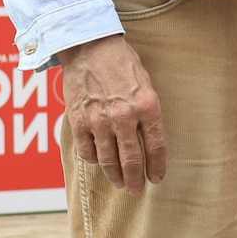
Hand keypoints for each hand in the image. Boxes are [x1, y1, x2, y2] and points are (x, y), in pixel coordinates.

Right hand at [57, 33, 166, 192]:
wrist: (90, 47)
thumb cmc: (123, 65)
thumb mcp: (147, 86)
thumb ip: (148, 114)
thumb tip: (148, 142)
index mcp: (147, 106)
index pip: (156, 146)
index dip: (157, 166)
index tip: (157, 178)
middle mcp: (124, 116)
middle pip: (131, 159)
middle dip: (136, 179)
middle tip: (137, 190)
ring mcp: (98, 120)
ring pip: (108, 160)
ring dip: (115, 176)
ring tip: (121, 184)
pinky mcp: (78, 120)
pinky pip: (87, 151)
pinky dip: (94, 160)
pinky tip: (100, 163)